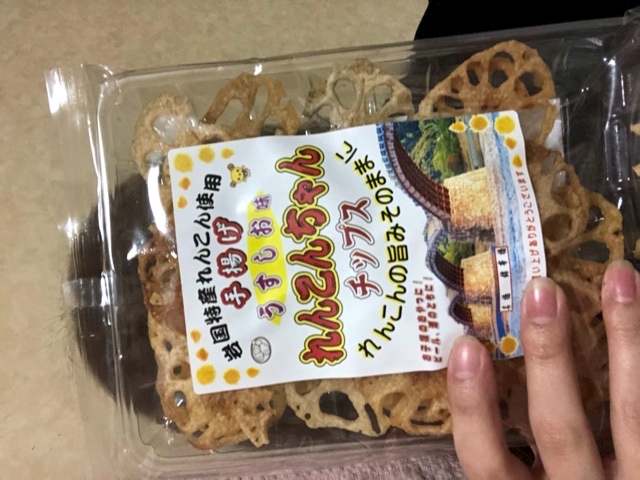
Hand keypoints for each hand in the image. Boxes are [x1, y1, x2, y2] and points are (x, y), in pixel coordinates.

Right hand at [447, 260, 639, 478]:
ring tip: (621, 278)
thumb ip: (505, 459)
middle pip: (560, 428)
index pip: (487, 463)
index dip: (473, 406)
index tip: (465, 347)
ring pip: (634, 416)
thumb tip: (477, 373)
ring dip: (627, 342)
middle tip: (542, 289)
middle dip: (549, 356)